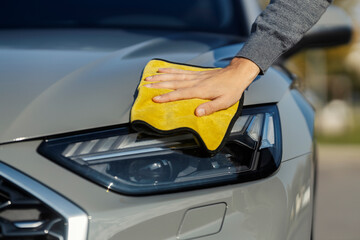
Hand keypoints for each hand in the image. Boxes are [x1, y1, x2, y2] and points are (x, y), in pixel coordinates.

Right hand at [144, 57, 259, 116]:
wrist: (237, 74)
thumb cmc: (231, 90)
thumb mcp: (224, 102)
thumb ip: (210, 107)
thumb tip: (197, 113)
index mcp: (200, 90)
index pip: (180, 94)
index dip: (167, 97)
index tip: (155, 98)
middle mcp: (195, 82)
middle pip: (173, 83)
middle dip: (158, 84)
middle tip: (145, 86)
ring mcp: (194, 76)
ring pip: (174, 76)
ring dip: (160, 76)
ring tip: (148, 77)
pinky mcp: (196, 73)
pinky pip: (180, 71)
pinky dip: (170, 70)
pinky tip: (162, 69)